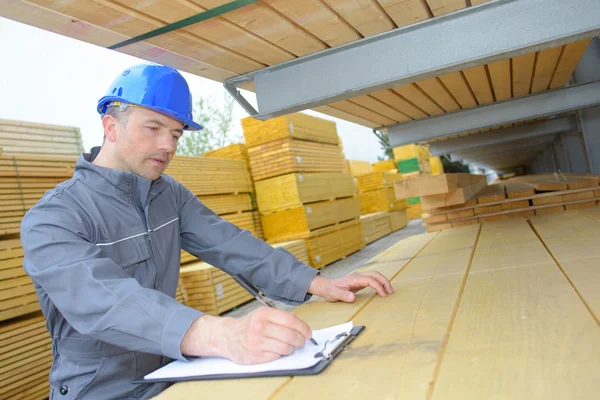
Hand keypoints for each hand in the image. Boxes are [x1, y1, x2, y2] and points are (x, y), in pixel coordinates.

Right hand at [181, 307, 312, 364]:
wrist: (227, 336)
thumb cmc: (249, 325)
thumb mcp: (263, 315)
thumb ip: (281, 318)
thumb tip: (301, 326)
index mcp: (264, 313)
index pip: (291, 321)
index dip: (303, 328)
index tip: (308, 333)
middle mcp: (260, 327)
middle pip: (290, 336)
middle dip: (300, 340)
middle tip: (301, 342)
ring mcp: (257, 342)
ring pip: (286, 348)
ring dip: (291, 349)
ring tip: (289, 347)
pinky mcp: (255, 356)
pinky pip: (276, 357)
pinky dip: (280, 354)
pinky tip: (276, 350)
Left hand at [308, 272, 393, 301]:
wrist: (326, 286)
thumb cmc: (330, 291)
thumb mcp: (334, 295)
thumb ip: (343, 296)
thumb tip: (352, 297)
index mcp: (354, 278)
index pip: (370, 279)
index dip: (378, 286)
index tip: (383, 295)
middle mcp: (358, 275)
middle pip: (375, 274)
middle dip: (384, 281)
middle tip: (390, 292)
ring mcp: (359, 277)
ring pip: (375, 275)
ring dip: (383, 281)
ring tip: (389, 291)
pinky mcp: (360, 280)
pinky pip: (372, 279)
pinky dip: (379, 283)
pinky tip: (382, 290)